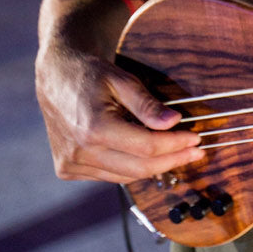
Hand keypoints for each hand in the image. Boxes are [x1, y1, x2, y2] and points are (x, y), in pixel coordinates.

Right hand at [36, 48, 202, 183]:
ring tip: (176, 153)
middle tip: (195, 153)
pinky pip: (108, 175)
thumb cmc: (92, 75)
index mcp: (93, 128)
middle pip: (138, 169)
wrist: (57, 77)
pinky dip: (129, 167)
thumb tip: (173, 121)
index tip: (195, 139)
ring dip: (153, 167)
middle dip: (172, 161)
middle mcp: (80, 151)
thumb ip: (147, 104)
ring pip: (124, 176)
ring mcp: (71, 163)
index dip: (175, 145)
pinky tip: (144, 154)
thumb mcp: (122, 80)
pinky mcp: (67, 169)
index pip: (146, 147)